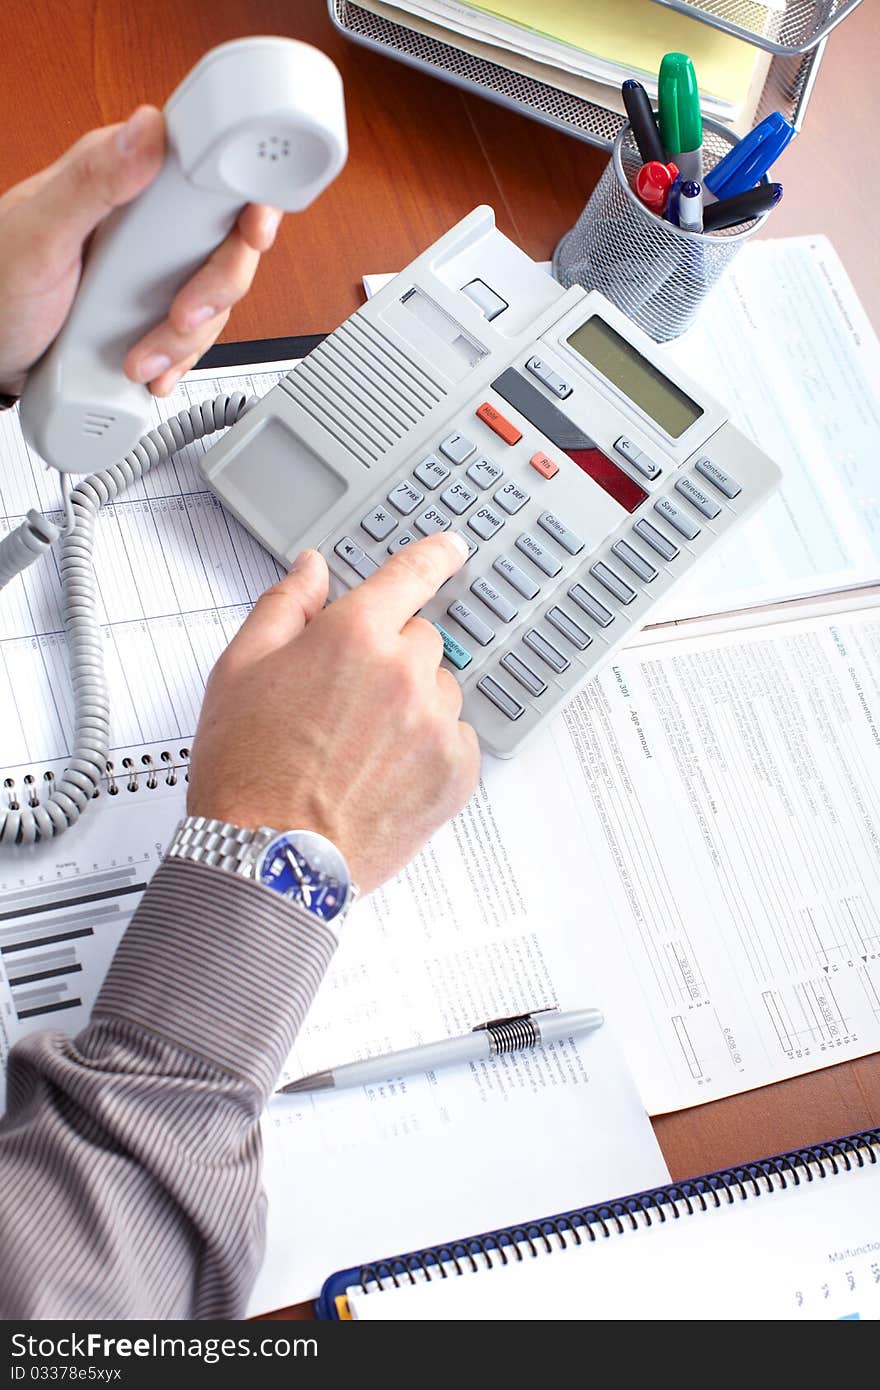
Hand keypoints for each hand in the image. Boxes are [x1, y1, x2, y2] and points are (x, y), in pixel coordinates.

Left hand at [0, 106, 281, 397]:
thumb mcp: (39, 234)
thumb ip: (93, 181)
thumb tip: (148, 131)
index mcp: (121, 179)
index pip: (204, 168)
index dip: (244, 195)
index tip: (251, 231)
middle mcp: (145, 219)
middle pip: (225, 242)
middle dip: (215, 290)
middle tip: (181, 314)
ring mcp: (153, 268)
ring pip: (215, 297)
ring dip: (188, 338)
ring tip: (142, 356)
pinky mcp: (153, 309)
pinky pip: (195, 333)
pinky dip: (180, 359)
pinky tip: (153, 369)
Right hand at [187, 534, 481, 894]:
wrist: (269, 859)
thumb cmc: (247, 771)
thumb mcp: (240, 669)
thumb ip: (285, 606)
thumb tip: (313, 569)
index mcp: (354, 635)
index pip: (411, 574)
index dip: (434, 556)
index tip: (451, 549)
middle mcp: (404, 673)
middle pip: (421, 639)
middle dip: (390, 657)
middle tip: (346, 702)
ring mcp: (434, 724)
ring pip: (440, 691)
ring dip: (413, 704)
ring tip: (361, 748)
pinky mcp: (455, 773)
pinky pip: (457, 740)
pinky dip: (430, 750)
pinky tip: (385, 773)